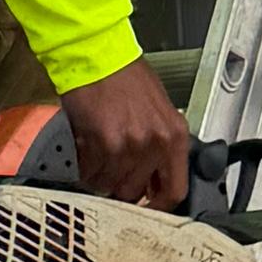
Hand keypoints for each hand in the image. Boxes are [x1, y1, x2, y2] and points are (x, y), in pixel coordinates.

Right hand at [62, 54, 193, 211]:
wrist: (98, 54)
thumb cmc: (125, 76)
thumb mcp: (159, 109)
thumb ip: (161, 145)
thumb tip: (155, 177)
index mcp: (175, 136)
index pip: (175, 191)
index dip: (158, 206)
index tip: (147, 207)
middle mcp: (155, 144)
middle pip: (136, 192)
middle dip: (121, 186)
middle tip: (113, 170)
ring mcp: (129, 146)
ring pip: (110, 185)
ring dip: (101, 176)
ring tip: (98, 155)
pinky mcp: (103, 143)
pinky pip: (91, 173)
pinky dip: (86, 167)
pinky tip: (87, 148)